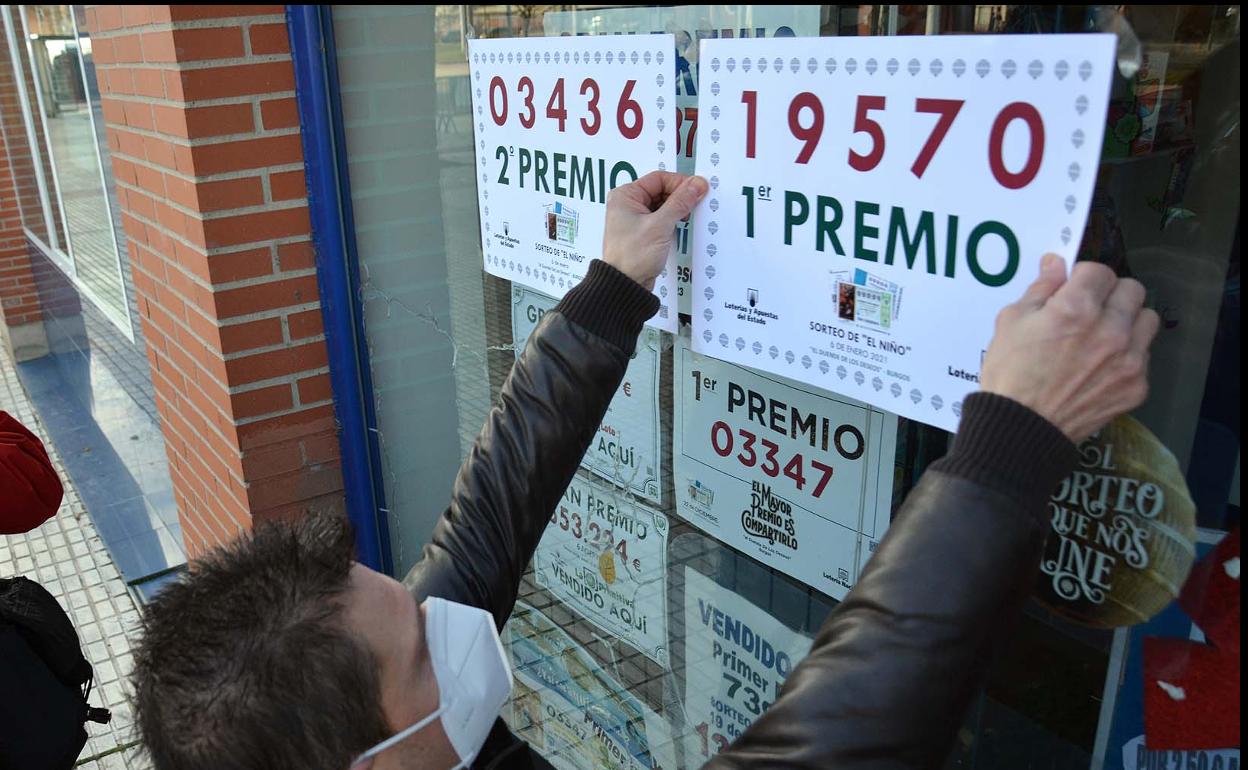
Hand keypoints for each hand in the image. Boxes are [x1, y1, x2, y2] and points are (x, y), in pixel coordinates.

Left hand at [601, 171, 708, 289]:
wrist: (625, 285)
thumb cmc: (631, 257)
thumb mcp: (660, 225)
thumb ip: (680, 203)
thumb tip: (696, 185)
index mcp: (625, 196)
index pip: (658, 178)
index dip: (680, 182)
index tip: (698, 189)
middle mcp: (628, 204)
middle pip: (661, 190)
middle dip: (680, 196)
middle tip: (696, 203)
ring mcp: (635, 219)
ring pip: (663, 205)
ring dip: (677, 209)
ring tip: (688, 216)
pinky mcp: (642, 232)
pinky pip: (661, 218)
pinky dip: (673, 220)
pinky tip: (680, 226)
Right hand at [980, 255, 1158, 442]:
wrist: (1022, 428)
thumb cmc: (1010, 374)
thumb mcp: (1011, 322)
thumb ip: (1040, 289)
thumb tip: (1055, 264)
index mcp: (1076, 308)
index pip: (1099, 271)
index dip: (1082, 277)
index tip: (1072, 289)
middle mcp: (1110, 329)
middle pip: (1132, 289)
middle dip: (1109, 295)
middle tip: (1090, 310)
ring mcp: (1129, 359)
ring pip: (1147, 320)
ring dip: (1127, 322)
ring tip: (1102, 336)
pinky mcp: (1137, 386)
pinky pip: (1143, 357)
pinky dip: (1126, 356)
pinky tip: (1100, 367)